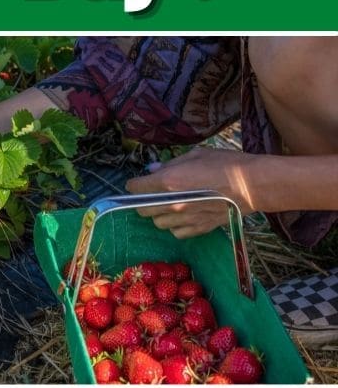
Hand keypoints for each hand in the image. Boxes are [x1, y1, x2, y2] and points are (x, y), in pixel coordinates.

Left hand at [125, 147, 259, 238]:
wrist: (252, 185)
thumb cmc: (226, 164)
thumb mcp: (196, 155)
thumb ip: (171, 164)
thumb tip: (154, 169)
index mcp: (168, 181)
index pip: (136, 188)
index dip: (134, 185)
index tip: (137, 183)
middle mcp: (172, 203)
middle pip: (142, 210)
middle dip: (143, 201)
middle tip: (152, 194)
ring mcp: (184, 219)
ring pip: (158, 223)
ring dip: (160, 215)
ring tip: (171, 205)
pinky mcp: (197, 229)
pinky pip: (176, 232)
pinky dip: (176, 226)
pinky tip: (184, 216)